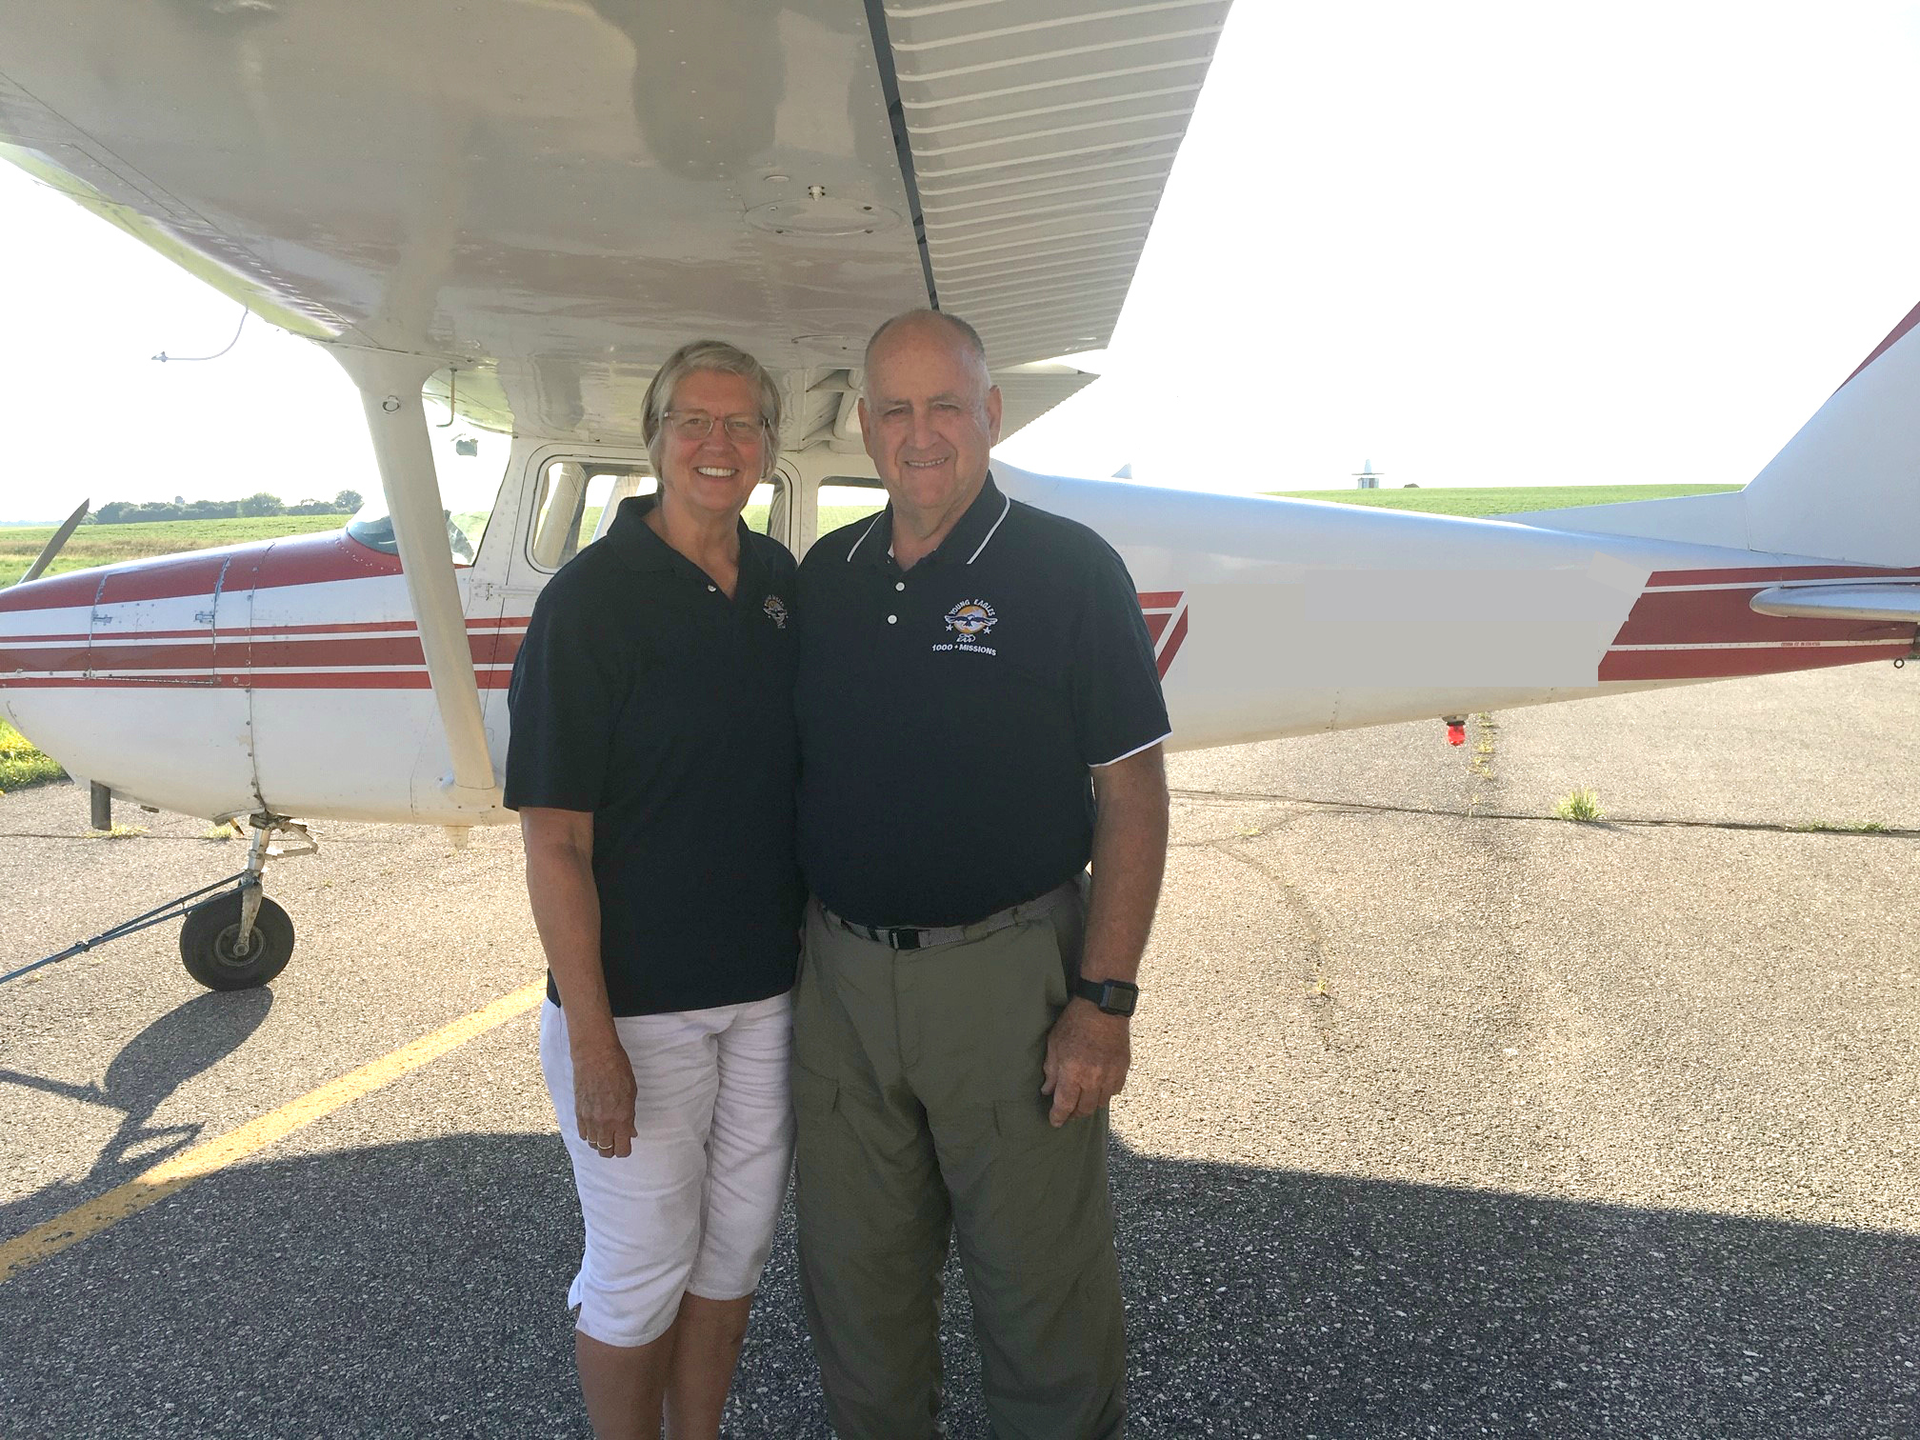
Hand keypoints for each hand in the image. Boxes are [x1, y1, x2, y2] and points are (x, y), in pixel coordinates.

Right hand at [571, 1039, 637, 1159]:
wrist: (595, 1056)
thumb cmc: (618, 1070)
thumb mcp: (632, 1093)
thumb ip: (630, 1116)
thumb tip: (631, 1132)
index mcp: (621, 1119)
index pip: (622, 1150)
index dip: (625, 1149)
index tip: (626, 1142)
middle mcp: (604, 1123)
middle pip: (606, 1152)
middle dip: (612, 1148)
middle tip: (616, 1139)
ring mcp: (589, 1119)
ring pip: (592, 1144)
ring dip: (599, 1141)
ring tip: (605, 1130)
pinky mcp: (578, 1113)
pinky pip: (582, 1134)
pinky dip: (588, 1133)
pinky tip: (594, 1124)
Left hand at [1041, 999, 1130, 1126]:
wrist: (1103, 1006)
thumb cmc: (1074, 1022)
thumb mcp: (1054, 1044)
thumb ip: (1051, 1070)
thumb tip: (1048, 1090)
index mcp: (1073, 1073)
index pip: (1065, 1105)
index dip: (1058, 1117)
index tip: (1054, 1122)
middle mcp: (1094, 1078)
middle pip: (1084, 1109)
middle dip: (1074, 1114)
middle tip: (1067, 1112)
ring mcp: (1111, 1074)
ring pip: (1101, 1103)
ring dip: (1090, 1104)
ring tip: (1083, 1100)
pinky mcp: (1123, 1068)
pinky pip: (1115, 1090)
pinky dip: (1106, 1093)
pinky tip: (1098, 1087)